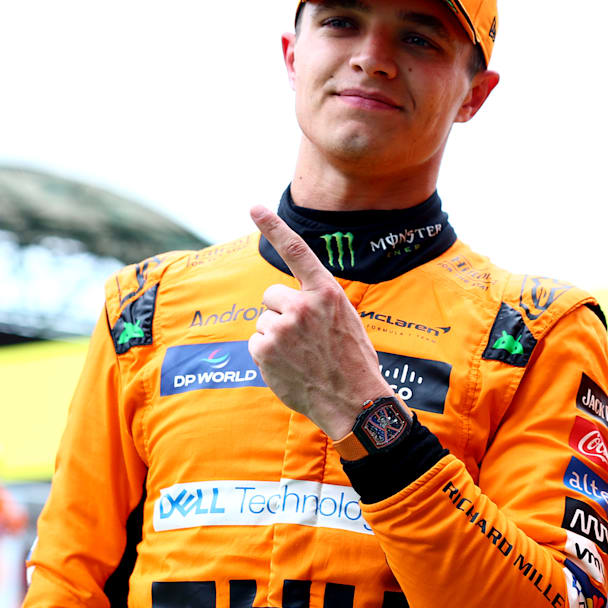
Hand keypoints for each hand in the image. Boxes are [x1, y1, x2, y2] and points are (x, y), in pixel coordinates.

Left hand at [248, 205, 396, 438]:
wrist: (354, 401)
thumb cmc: (352, 361)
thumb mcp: (345, 320)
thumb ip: (318, 303)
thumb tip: (285, 302)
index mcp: (327, 292)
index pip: (297, 250)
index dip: (273, 226)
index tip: (253, 207)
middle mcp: (302, 304)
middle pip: (272, 295)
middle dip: (281, 313)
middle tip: (304, 338)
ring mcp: (281, 327)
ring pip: (264, 321)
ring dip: (275, 336)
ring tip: (301, 356)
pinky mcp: (265, 349)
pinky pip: (256, 344)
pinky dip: (268, 356)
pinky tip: (290, 367)